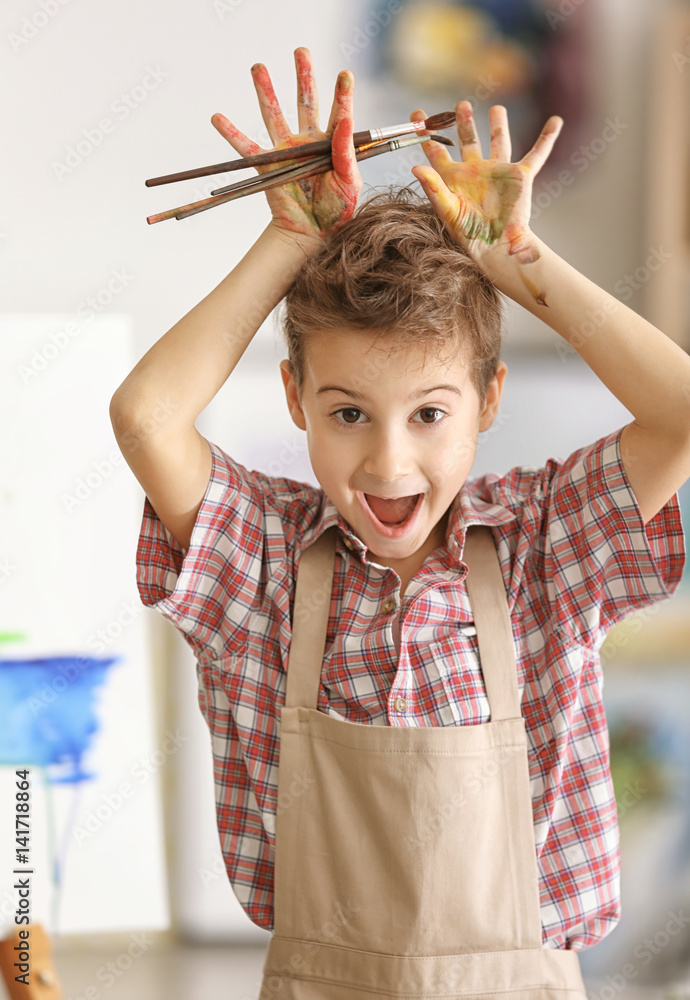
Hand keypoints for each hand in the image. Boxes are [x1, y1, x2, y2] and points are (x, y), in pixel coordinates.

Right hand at [211, 47, 362, 241]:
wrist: (313, 235)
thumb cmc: (337, 211)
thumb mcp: (350, 182)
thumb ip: (346, 152)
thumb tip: (346, 119)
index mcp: (332, 143)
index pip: (339, 112)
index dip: (342, 94)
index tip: (345, 75)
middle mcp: (309, 141)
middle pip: (306, 101)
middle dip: (303, 76)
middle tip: (301, 51)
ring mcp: (287, 150)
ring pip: (274, 114)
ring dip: (266, 90)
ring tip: (258, 67)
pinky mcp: (268, 165)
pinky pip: (246, 148)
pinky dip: (231, 134)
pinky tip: (217, 117)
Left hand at [411, 100, 562, 272]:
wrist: (497, 246)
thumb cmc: (469, 234)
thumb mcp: (447, 210)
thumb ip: (433, 187)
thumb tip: (415, 167)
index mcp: (454, 178)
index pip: (437, 151)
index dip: (426, 133)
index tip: (417, 115)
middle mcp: (475, 172)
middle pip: (468, 141)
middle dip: (464, 123)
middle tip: (461, 104)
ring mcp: (498, 172)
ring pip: (499, 141)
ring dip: (498, 125)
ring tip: (497, 108)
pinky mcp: (520, 177)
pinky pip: (537, 154)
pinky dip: (547, 139)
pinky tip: (555, 122)